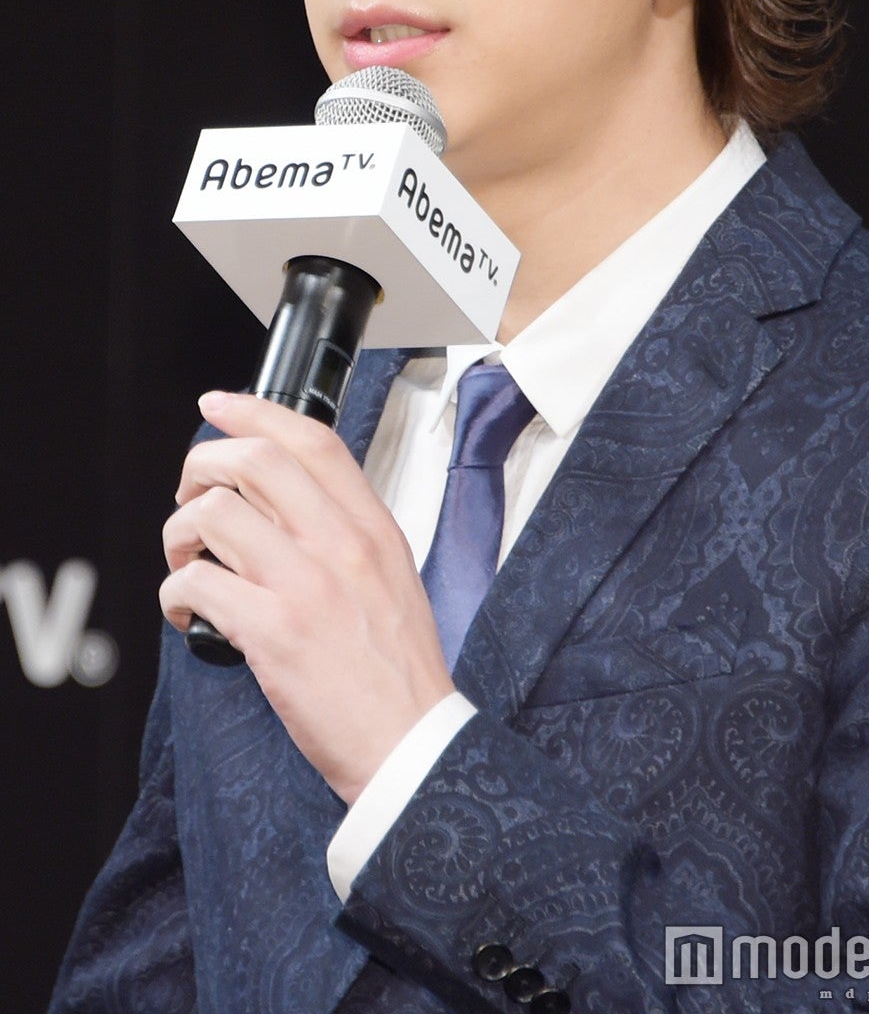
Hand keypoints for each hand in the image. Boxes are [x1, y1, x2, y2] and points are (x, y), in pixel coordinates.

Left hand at [160, 390, 454, 804]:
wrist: (412, 743)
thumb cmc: (398, 670)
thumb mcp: (392, 576)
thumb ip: (346, 533)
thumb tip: (280, 502)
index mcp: (372, 527)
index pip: (312, 440)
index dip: (255, 411)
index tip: (218, 406)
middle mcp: (340, 544)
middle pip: (253, 460)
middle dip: (201, 466)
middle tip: (190, 495)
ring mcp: (306, 584)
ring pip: (213, 515)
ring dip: (179, 535)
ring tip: (186, 563)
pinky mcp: (272, 632)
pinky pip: (196, 584)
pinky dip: (176, 595)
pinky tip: (188, 615)